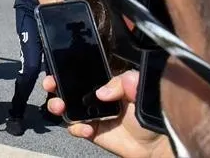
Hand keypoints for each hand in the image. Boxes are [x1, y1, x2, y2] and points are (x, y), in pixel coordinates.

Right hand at [43, 72, 172, 157]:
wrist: (159, 141)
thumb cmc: (150, 111)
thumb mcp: (138, 87)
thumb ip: (121, 83)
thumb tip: (100, 93)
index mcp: (104, 83)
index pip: (80, 73)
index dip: (65, 70)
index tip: (55, 69)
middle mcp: (94, 98)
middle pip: (67, 88)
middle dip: (54, 85)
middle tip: (50, 85)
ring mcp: (92, 115)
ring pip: (66, 108)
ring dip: (57, 105)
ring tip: (60, 107)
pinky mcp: (93, 133)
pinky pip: (76, 129)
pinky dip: (76, 128)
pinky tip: (86, 128)